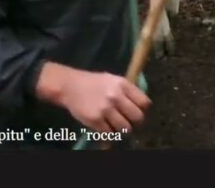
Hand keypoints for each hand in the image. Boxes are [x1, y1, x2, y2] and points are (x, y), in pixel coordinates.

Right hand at [36, 63, 150, 132]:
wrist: (70, 86)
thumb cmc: (93, 83)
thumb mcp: (113, 79)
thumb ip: (127, 91)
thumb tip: (142, 105)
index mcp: (123, 84)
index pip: (144, 102)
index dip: (142, 109)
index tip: (137, 111)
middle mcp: (116, 96)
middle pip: (137, 117)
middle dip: (134, 122)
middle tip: (128, 121)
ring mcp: (105, 109)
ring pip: (125, 128)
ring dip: (122, 129)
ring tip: (116, 125)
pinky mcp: (95, 120)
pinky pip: (109, 133)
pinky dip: (109, 134)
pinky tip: (106, 128)